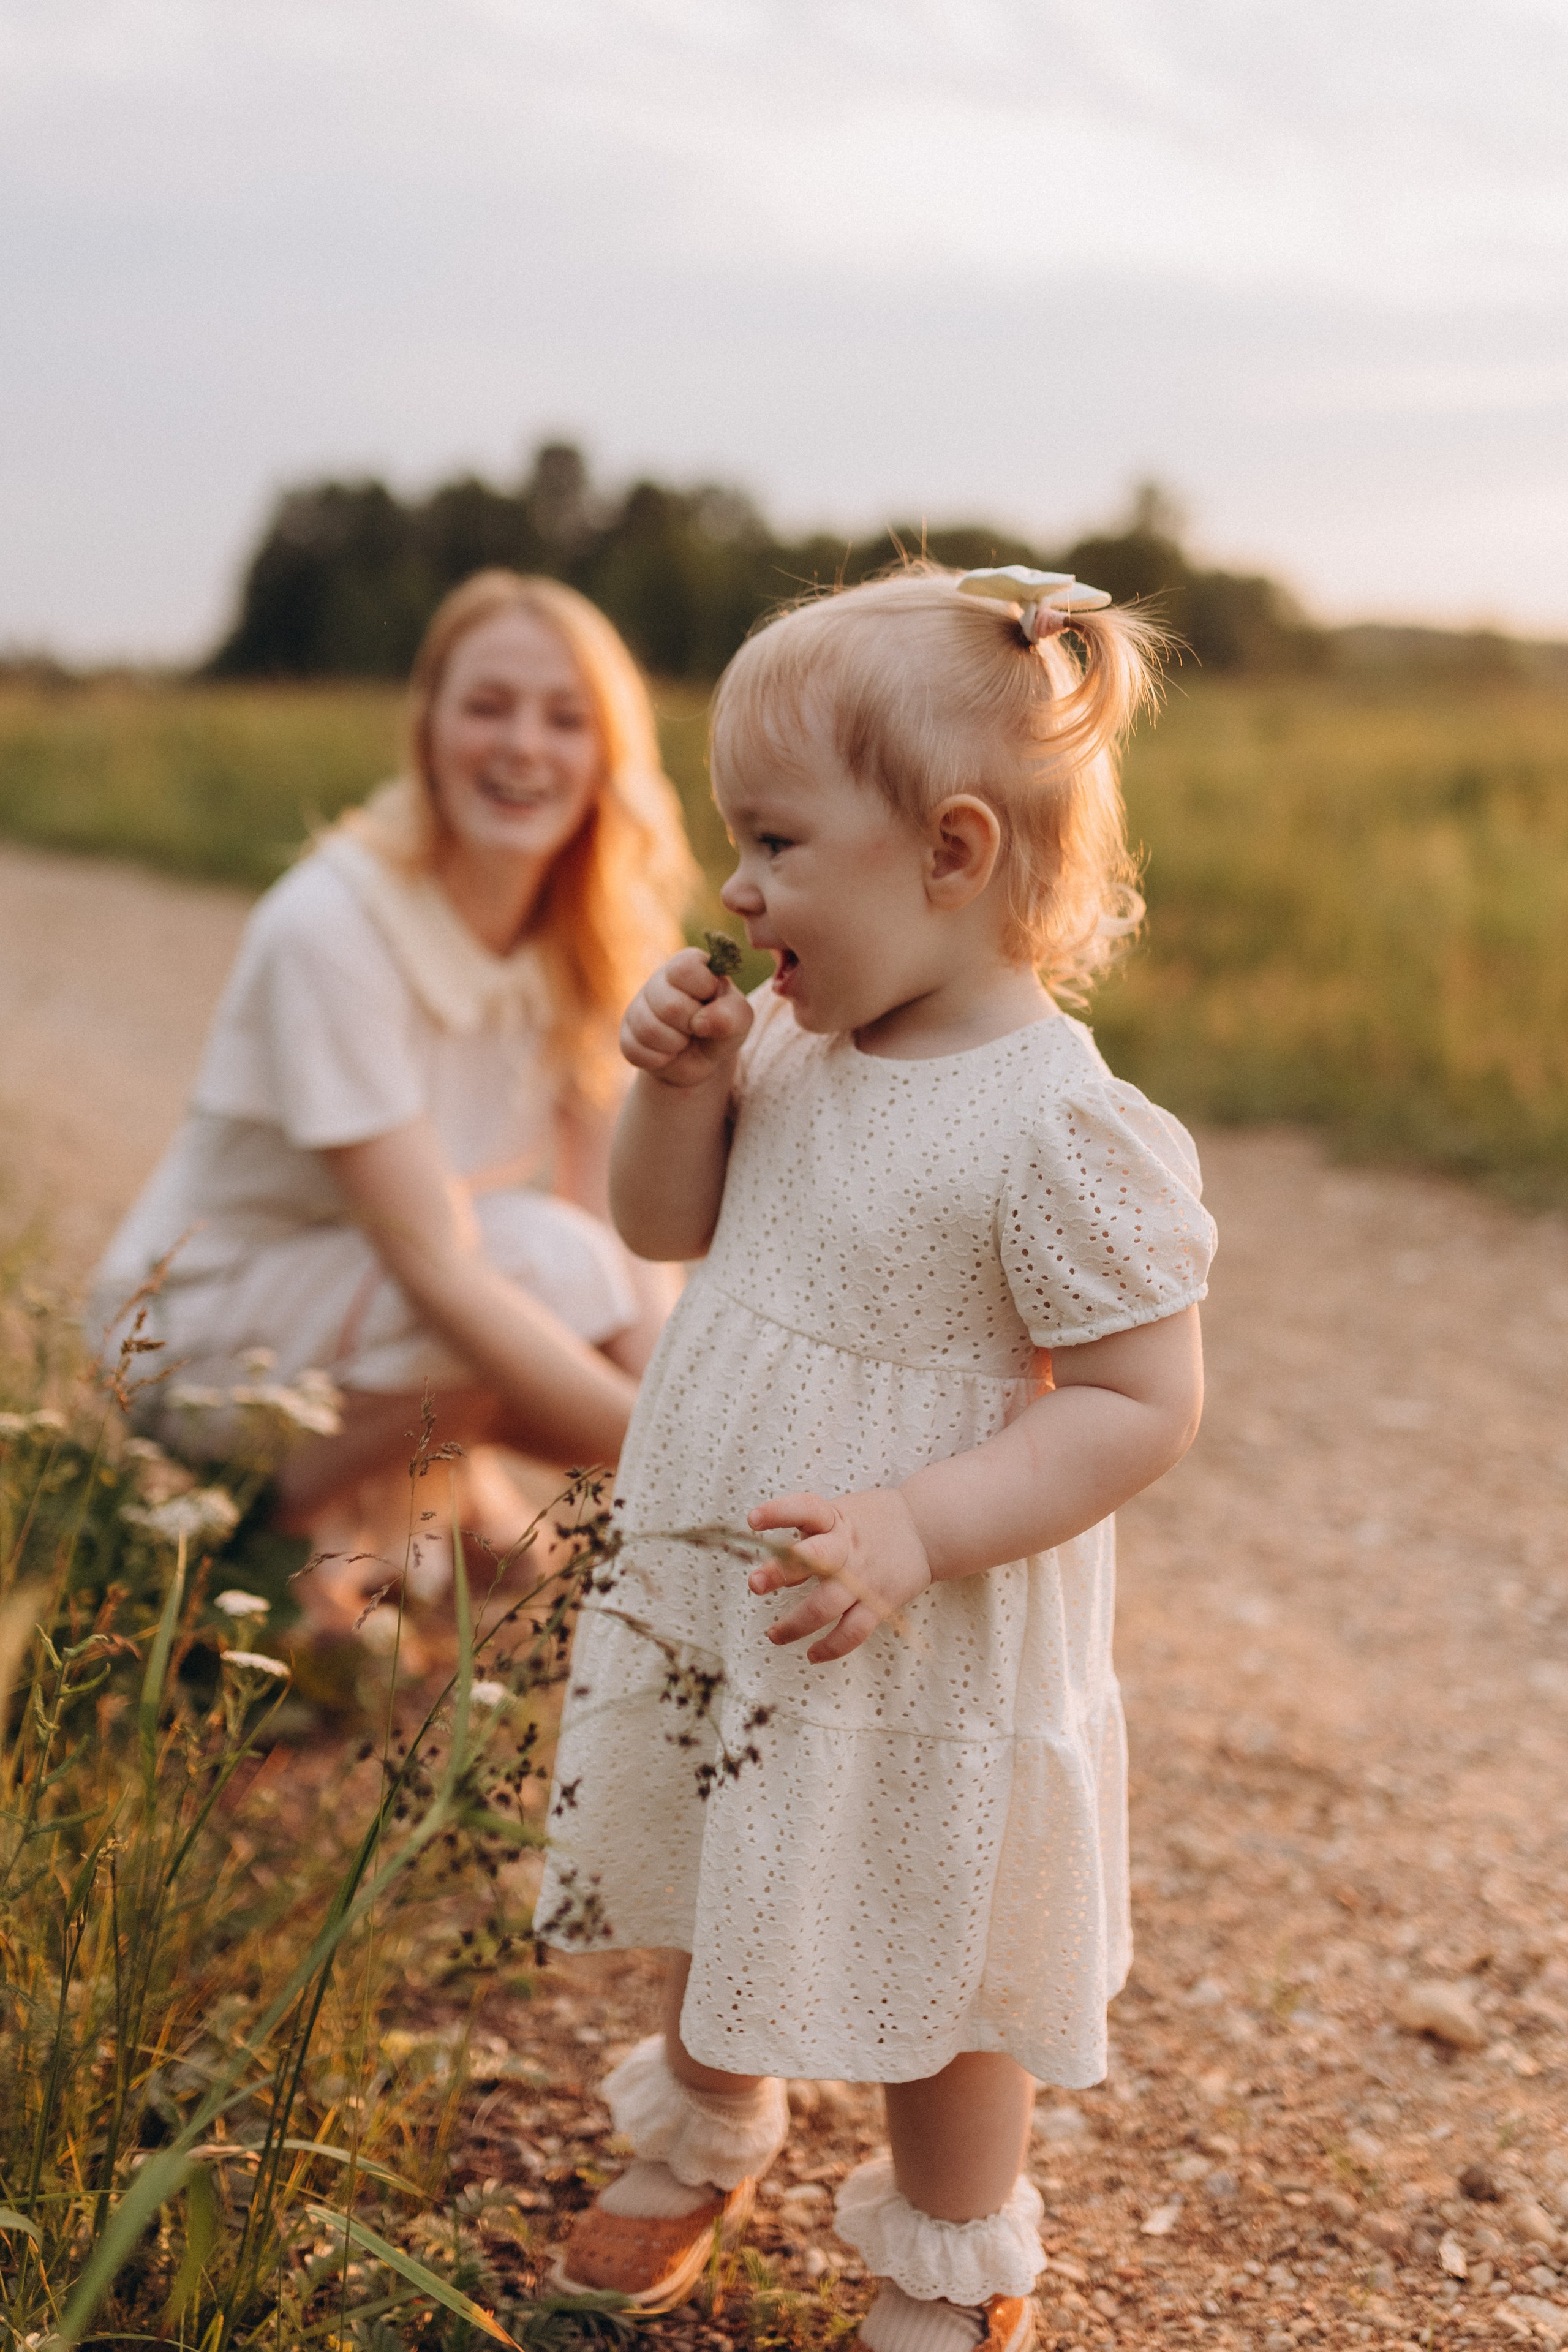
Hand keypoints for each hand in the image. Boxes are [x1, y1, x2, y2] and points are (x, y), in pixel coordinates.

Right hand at [620, 948, 753, 1089]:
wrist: (702, 1060)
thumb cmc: (722, 1028)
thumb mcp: (740, 1020)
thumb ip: (733, 1014)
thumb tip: (701, 1022)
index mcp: (688, 964)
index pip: (684, 968)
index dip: (702, 990)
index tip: (710, 1000)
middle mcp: (659, 980)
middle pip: (669, 1006)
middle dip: (691, 1026)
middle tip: (697, 1027)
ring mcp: (638, 1006)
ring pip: (649, 1030)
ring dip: (675, 1044)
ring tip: (684, 1040)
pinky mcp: (626, 1034)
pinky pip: (635, 1050)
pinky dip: (659, 1059)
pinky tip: (668, 1053)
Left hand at [744, 1487, 932, 1662]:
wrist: (928, 1529)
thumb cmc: (871, 1521)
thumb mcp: (840, 1513)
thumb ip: (808, 1533)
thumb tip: (769, 1561)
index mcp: (835, 1518)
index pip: (805, 1509)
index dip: (779, 1513)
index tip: (753, 1519)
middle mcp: (847, 1547)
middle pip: (814, 1559)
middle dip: (782, 1572)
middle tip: (755, 1584)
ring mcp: (864, 1577)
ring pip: (827, 1605)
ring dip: (796, 1624)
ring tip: (774, 1635)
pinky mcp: (880, 1601)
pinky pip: (853, 1631)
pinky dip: (831, 1647)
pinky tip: (812, 1654)